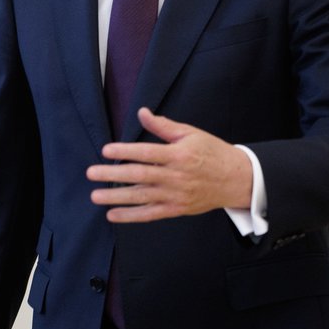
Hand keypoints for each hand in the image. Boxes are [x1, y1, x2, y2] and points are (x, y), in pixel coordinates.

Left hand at [87, 107, 251, 221]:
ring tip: (96, 196)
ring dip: (117, 197)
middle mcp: (176, 176)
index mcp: (178, 154)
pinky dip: (131, 216)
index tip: (106, 150)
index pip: (147, 152)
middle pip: (140, 175)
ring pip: (142, 197)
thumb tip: (142, 112)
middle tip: (91, 173)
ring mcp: (176, 195)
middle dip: (113, 175)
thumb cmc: (212, 153)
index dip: (125, 151)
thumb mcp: (191, 134)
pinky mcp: (177, 209)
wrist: (236, 179)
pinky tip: (112, 215)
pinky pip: (151, 214)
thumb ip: (163, 126)